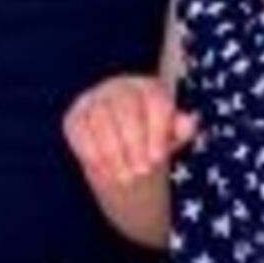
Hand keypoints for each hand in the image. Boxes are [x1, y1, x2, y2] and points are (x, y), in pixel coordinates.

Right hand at [62, 72, 195, 187]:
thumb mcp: (171, 138)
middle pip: (126, 107)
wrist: (123, 155)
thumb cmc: (152, 142)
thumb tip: (189, 122)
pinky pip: (78, 131)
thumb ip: (182, 129)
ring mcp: (94, 99)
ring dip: (112, 151)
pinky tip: (102, 171)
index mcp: (149, 87)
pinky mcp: (74, 117)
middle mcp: (120, 87)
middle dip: (134, 142)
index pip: (155, 100)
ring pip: (100, 118)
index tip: (157, 159)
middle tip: (140, 171)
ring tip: (123, 176)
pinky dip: (90, 152)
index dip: (157, 130)